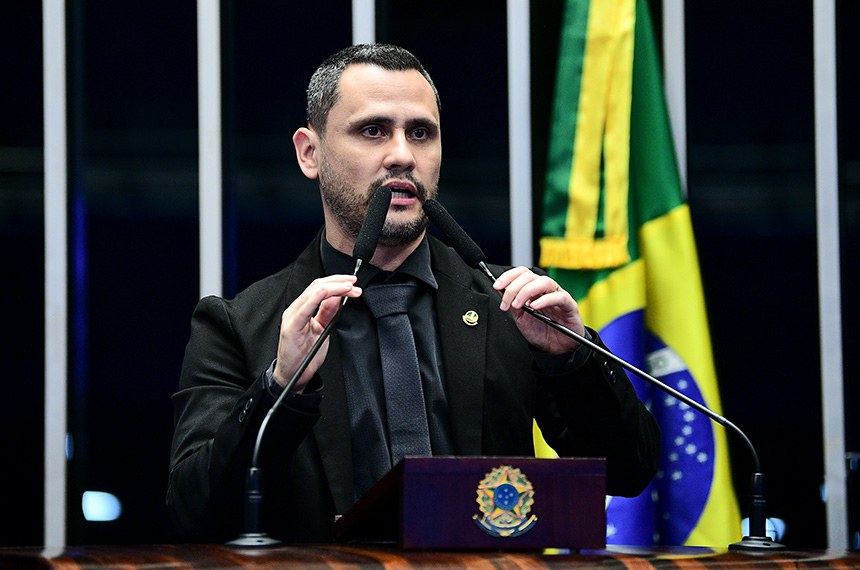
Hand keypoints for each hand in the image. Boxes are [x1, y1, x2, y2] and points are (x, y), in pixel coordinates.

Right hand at [273, 275, 361, 390]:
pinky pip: (304, 308)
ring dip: (333, 288)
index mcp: (302, 309)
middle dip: (338, 282)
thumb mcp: (322, 329)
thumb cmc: (305, 354)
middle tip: (354, 284)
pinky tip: (327, 292)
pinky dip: (317, 297)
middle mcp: (296, 310)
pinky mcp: (291, 327)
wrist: (294, 374)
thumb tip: (338, 297)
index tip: (353, 283)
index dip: (337, 282)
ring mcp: (292, 317)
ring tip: (349, 288)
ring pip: (313, 293)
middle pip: (317, 286)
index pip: (319, 287)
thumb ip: (328, 312)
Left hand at [493, 266, 584, 354]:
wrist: (556, 347)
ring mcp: (558, 295)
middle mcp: (546, 289)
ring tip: (518, 305)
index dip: (508, 276)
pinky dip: (545, 300)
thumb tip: (501, 292)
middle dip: (514, 288)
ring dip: (526, 291)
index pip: (521, 273)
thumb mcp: (521, 318)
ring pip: (544, 282)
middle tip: (507, 302)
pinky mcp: (569, 305)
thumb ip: (513, 304)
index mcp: (534, 289)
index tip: (497, 286)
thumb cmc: (540, 331)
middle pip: (529, 276)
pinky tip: (534, 306)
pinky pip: (559, 297)